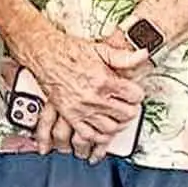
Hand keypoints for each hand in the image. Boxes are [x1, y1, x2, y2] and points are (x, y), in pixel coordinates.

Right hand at [12, 24, 147, 140]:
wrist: (45, 55)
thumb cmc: (69, 52)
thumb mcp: (100, 49)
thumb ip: (124, 56)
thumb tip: (142, 55)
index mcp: (104, 80)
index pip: (134, 96)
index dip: (137, 94)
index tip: (134, 93)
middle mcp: (93, 97)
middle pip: (125, 114)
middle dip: (131, 110)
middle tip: (129, 105)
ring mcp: (81, 109)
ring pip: (110, 128)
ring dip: (118, 124)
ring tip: (118, 117)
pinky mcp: (70, 115)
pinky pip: (88, 135)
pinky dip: (99, 136)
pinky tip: (102, 130)